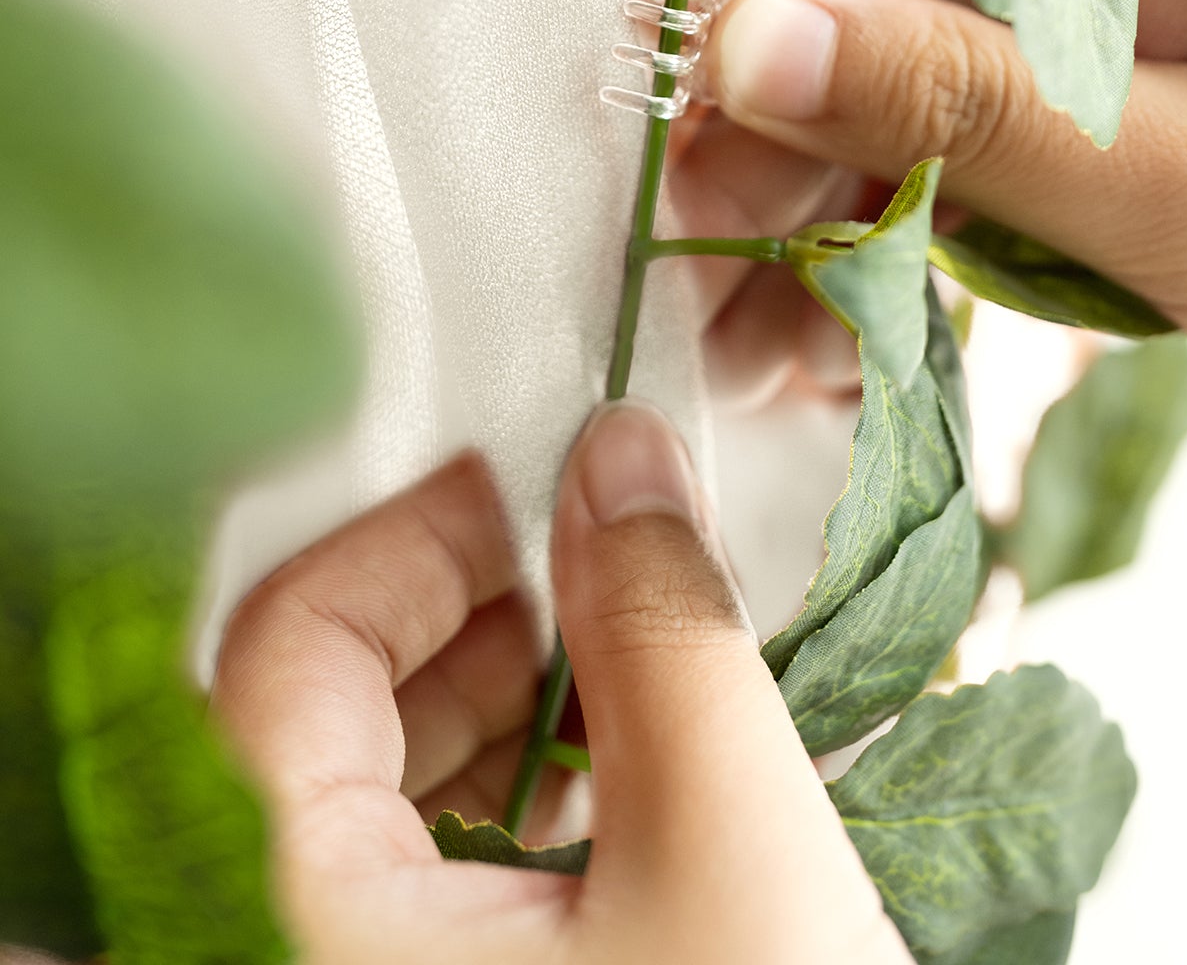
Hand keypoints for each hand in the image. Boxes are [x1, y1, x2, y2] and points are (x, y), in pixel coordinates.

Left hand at [214, 402, 909, 963]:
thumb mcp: (727, 840)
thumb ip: (665, 627)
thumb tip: (623, 450)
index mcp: (313, 916)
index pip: (279, 659)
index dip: (399, 540)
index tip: (517, 483)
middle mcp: (309, 941)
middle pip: (332, 712)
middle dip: (477, 608)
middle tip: (598, 545)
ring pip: (399, 785)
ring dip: (518, 689)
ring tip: (637, 642)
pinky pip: (453, 863)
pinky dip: (536, 782)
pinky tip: (635, 755)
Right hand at [669, 0, 1186, 403]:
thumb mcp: (1184, 178)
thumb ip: (964, 99)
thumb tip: (739, 44)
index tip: (694, 75)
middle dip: (749, 97)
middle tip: (688, 241)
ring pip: (866, 51)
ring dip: (791, 190)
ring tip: (746, 337)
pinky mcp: (1069, 85)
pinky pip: (929, 123)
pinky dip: (867, 222)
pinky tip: (823, 334)